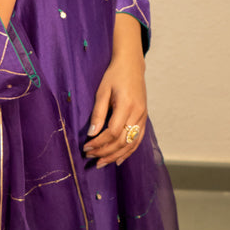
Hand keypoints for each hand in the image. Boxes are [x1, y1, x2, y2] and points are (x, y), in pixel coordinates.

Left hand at [83, 19, 147, 168]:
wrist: (132, 66)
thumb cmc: (114, 76)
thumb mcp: (102, 91)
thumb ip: (98, 113)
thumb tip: (92, 134)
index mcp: (127, 105)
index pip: (113, 132)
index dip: (99, 143)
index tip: (86, 147)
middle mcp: (138, 113)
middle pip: (122, 141)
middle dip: (105, 152)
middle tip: (90, 156)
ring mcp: (143, 117)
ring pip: (131, 143)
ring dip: (115, 155)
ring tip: (101, 163)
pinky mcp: (144, 118)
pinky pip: (138, 140)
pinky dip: (128, 151)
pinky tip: (118, 160)